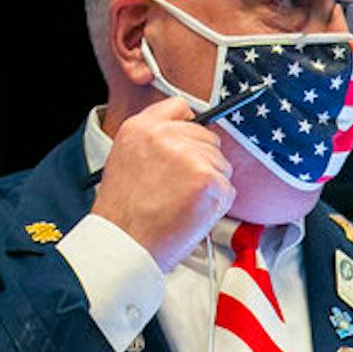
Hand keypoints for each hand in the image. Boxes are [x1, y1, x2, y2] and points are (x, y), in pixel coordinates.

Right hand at [91, 99, 233, 271]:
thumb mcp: (125, 158)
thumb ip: (155, 139)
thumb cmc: (124, 211)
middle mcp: (166, 136)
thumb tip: (189, 128)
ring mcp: (190, 157)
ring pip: (221, 163)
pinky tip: (193, 212)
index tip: (187, 145)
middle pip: (208, 137)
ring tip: (183, 202)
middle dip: (202, 161)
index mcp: (141, 127)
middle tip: (180, 187)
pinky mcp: (209, 181)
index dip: (187, 128)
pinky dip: (217, 203)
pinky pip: (228, 188)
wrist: (125, 244)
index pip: (180, 107)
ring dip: (210, 184)